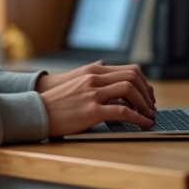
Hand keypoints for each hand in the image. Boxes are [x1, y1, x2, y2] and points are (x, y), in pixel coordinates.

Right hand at [36, 62, 155, 113]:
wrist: (37, 111)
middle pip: (133, 77)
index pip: (129, 70)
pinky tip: (143, 124)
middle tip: (152, 106)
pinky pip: (123, 112)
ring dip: (145, 104)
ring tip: (149, 116)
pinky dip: (138, 118)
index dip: (144, 83)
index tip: (148, 95)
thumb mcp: (75, 80)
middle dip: (148, 93)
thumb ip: (91, 73)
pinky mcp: (92, 111)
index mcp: (93, 72)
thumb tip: (102, 63)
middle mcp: (95, 79)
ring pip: (130, 90)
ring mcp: (94, 94)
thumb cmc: (56, 101)